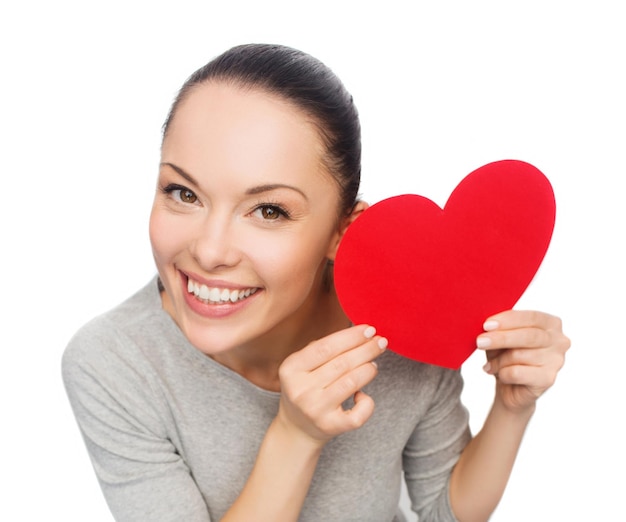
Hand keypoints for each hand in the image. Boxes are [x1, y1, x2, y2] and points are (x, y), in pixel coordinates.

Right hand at [276, 325, 386, 447]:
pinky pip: (358, 414)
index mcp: (291, 369)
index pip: (325, 347)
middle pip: (342, 363)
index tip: (369, 329)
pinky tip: (363, 395)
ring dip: (368, 369)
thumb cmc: (306, 389)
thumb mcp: (302, 366)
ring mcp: (315, 410)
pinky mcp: (330, 427)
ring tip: (373, 363)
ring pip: (351, 382)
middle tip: (381, 341)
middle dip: (366, 349)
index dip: (350, 336)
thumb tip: (360, 333)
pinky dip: (367, 403)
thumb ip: (323, 349)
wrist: (296, 428)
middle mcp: (300, 390)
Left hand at [477, 310, 569, 412]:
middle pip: (529, 336)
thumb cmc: (507, 355)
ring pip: (520, 355)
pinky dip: (502, 373)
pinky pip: (517, 373)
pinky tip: (499, 374)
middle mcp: (559, 341)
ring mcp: (556, 361)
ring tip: (490, 364)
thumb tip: (489, 325)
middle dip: (501, 338)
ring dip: (498, 360)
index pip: (532, 317)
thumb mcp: (502, 336)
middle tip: (480, 342)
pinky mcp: (548, 379)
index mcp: (551, 323)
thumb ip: (501, 327)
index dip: (508, 320)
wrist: (511, 387)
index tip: (487, 325)